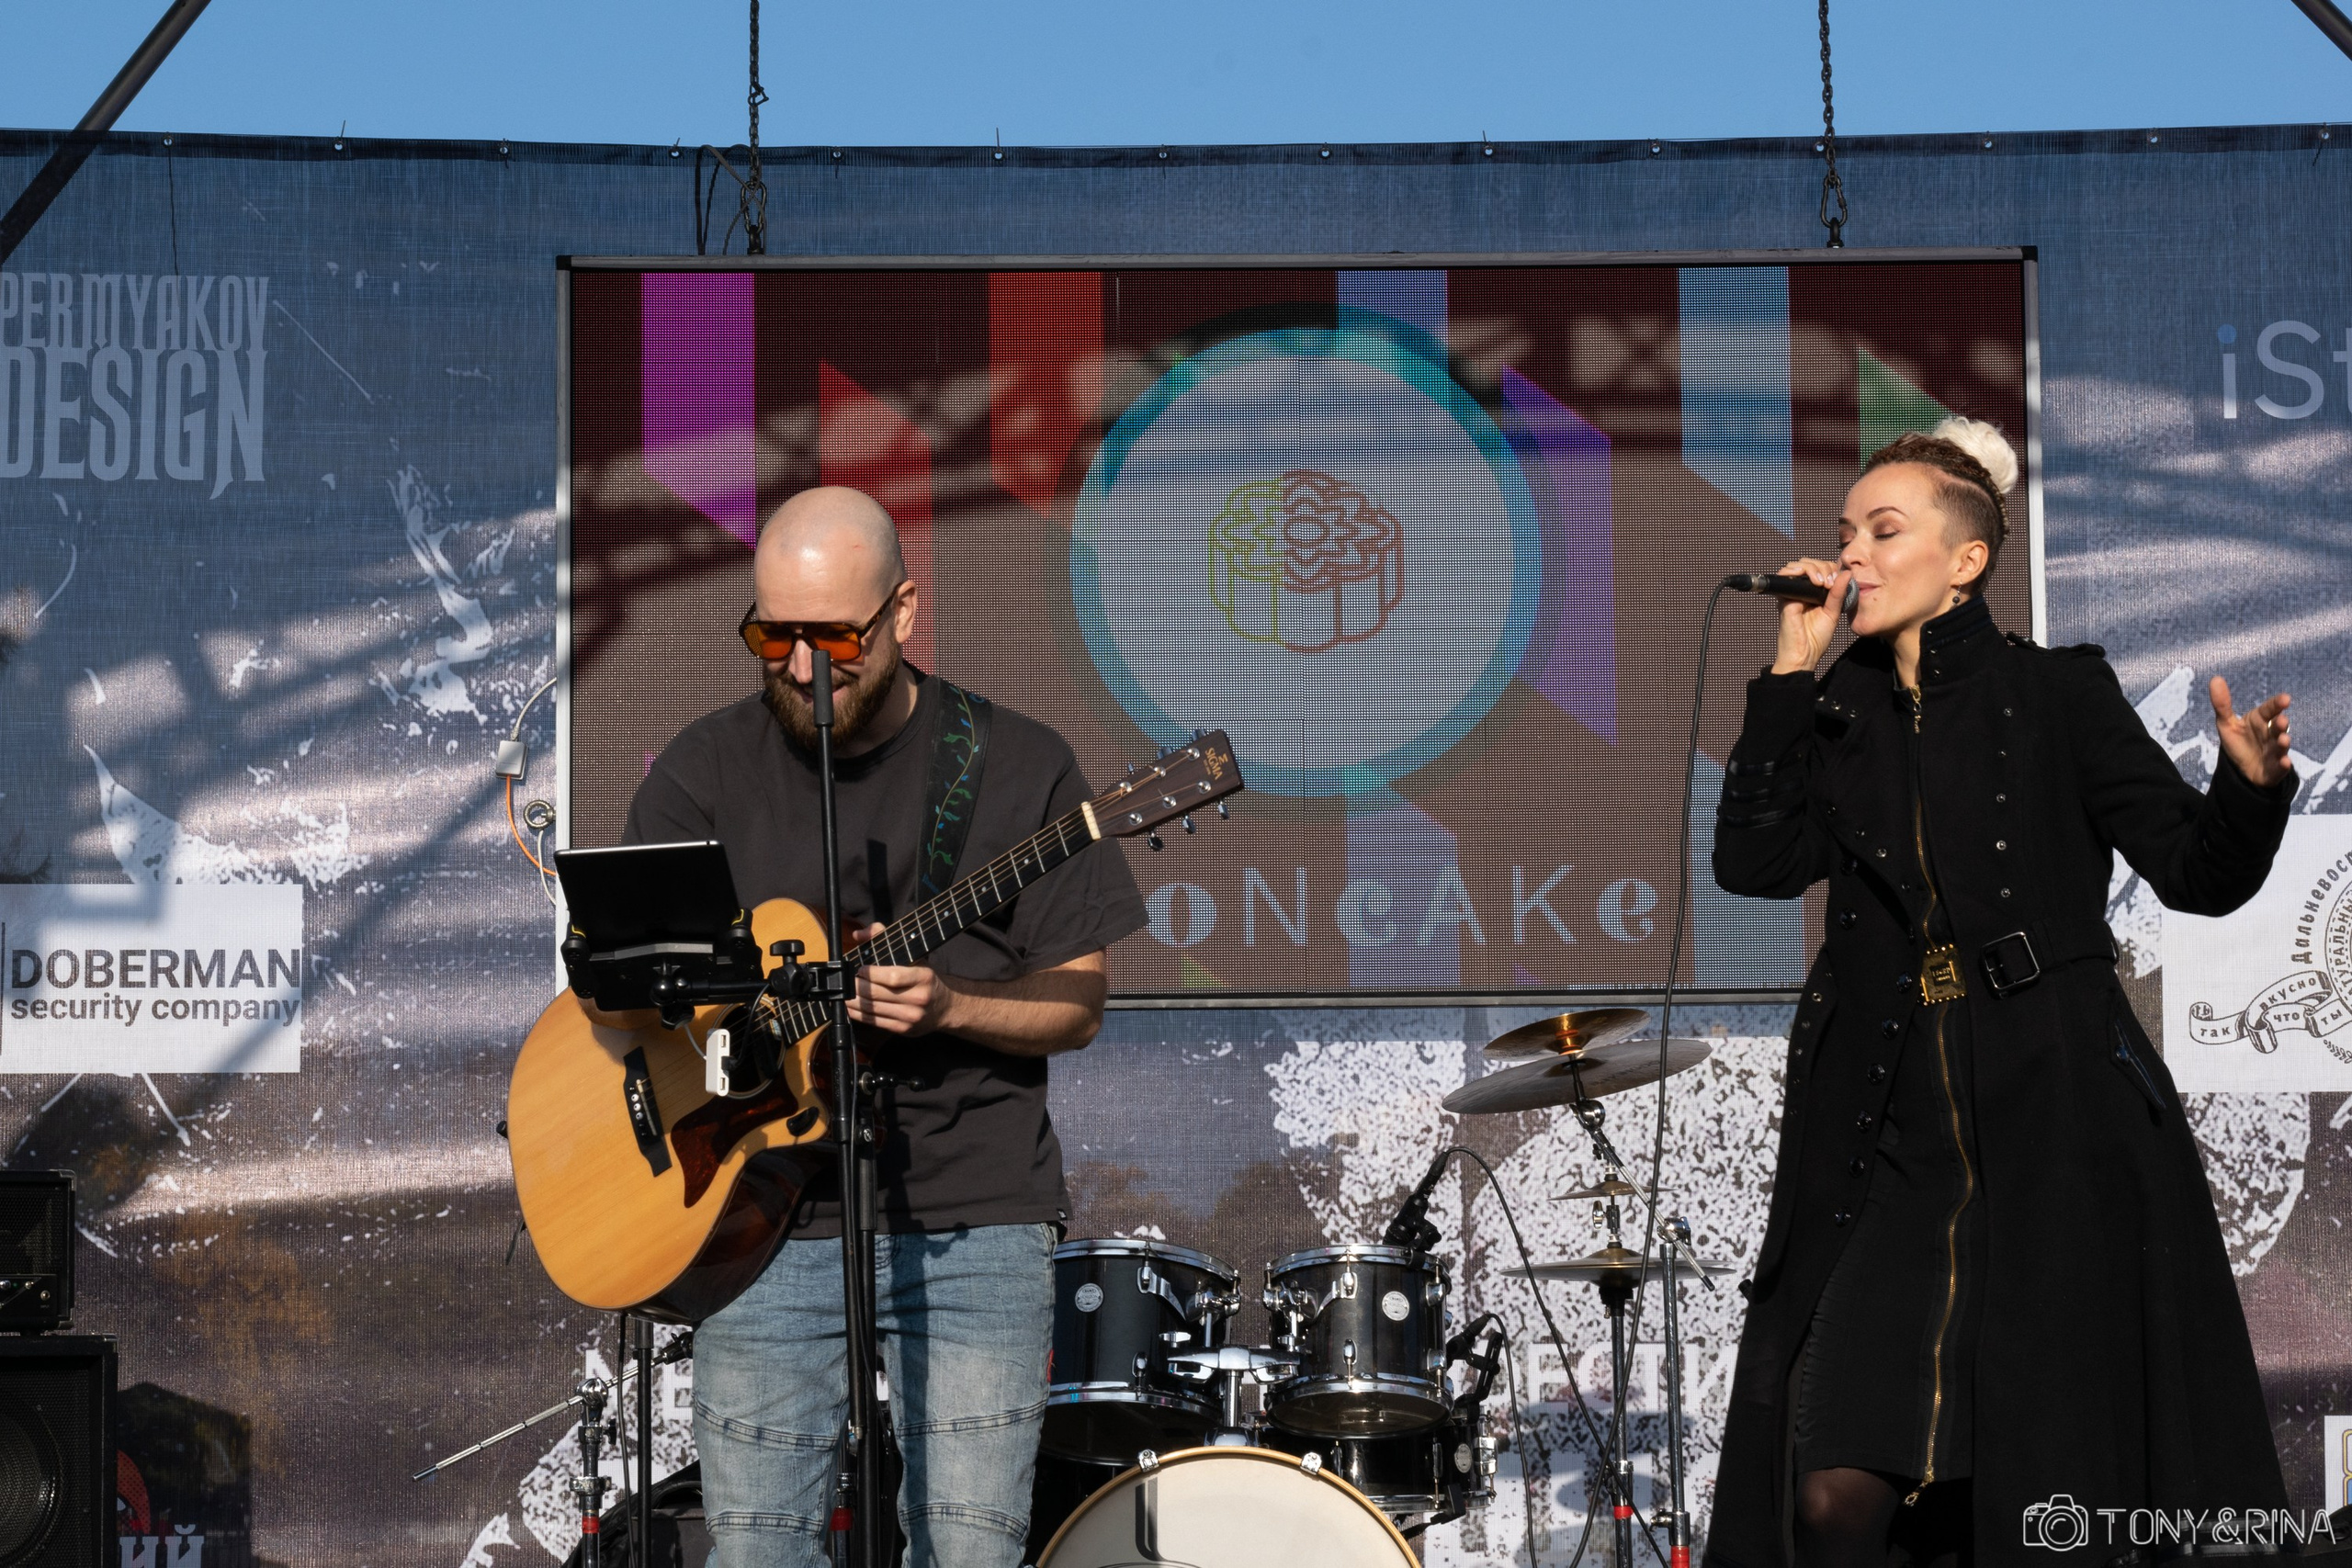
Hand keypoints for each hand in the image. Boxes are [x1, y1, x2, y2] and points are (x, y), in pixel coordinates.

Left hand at [844, 922, 952, 1036]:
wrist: (946, 1007)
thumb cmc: (926, 980)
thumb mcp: (914, 957)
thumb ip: (884, 939)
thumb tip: (858, 933)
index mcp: (923, 977)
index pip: (892, 977)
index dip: (871, 973)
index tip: (860, 969)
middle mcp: (918, 997)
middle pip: (877, 993)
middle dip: (856, 986)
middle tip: (846, 980)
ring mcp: (910, 1016)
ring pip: (873, 1009)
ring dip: (853, 1001)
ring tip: (844, 993)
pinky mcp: (903, 1029)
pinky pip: (875, 1022)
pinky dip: (859, 1014)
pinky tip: (851, 1007)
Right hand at [1768, 557, 1850, 675]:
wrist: (1805, 654)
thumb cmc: (1817, 638)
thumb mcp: (1833, 611)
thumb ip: (1838, 593)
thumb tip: (1847, 573)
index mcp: (1812, 593)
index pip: (1820, 568)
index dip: (1830, 569)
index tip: (1838, 582)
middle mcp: (1799, 590)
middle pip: (1808, 563)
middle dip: (1822, 567)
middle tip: (1830, 582)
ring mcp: (1790, 592)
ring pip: (1798, 565)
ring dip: (1813, 568)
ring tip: (1823, 583)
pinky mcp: (1784, 597)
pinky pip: (1787, 576)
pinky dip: (1801, 572)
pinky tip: (1814, 582)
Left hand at [2210, 677, 2293, 788]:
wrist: (2241, 769)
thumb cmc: (2239, 742)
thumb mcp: (2226, 724)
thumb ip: (2222, 704)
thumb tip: (2215, 678)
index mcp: (2260, 720)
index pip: (2269, 709)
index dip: (2277, 704)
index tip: (2285, 698)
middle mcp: (2271, 734)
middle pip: (2278, 727)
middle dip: (2281, 724)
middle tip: (2281, 720)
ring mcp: (2275, 751)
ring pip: (2281, 746)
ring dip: (2283, 743)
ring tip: (2283, 740)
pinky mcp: (2275, 769)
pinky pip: (2280, 767)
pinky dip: (2283, 765)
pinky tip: (2284, 762)